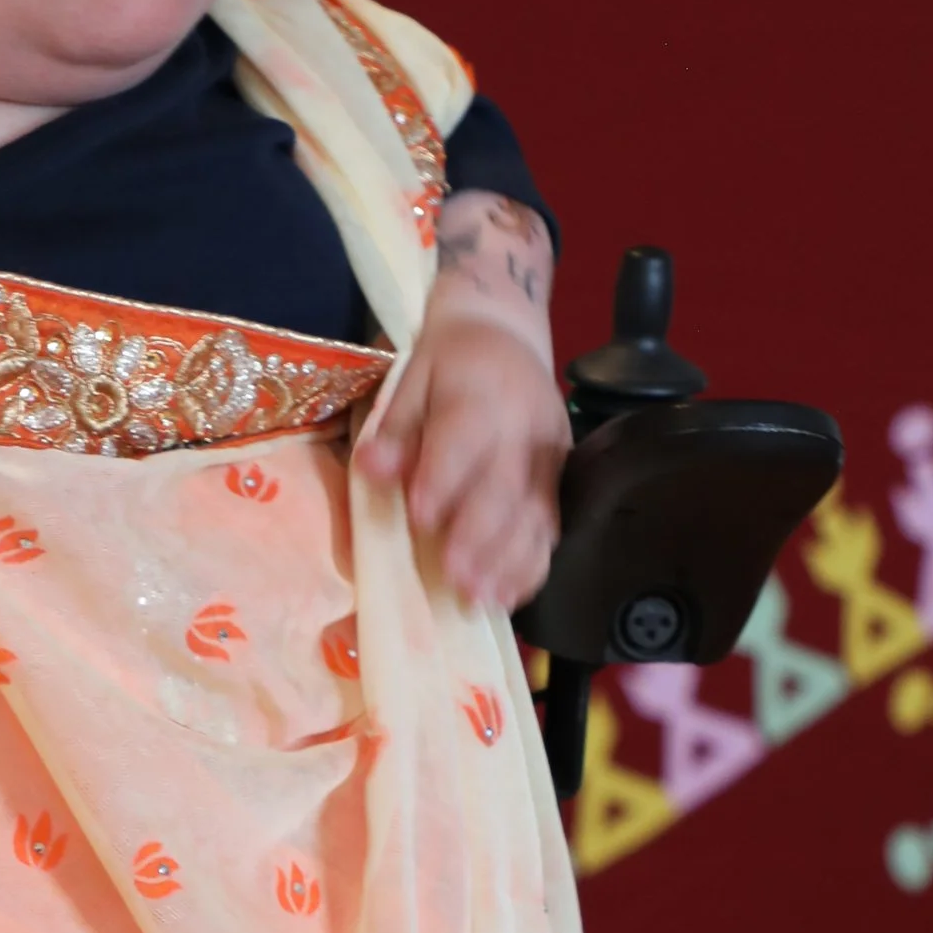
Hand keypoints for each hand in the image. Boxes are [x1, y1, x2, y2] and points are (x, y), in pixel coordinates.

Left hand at [355, 194, 569, 606]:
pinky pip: (552, 525)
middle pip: (505, 487)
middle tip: (455, 577)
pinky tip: (509, 595)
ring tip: (482, 598)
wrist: (508, 333)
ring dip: (508, 561)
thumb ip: (395, 427)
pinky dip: (532, 564)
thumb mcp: (413, 377)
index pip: (463, 439)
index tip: (421, 518)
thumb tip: (371, 469)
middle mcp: (522, 429)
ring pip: (535, 515)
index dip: (444, 480)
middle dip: (480, 536)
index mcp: (479, 395)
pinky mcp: (560, 478)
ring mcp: (548, 457)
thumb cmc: (449, 361)